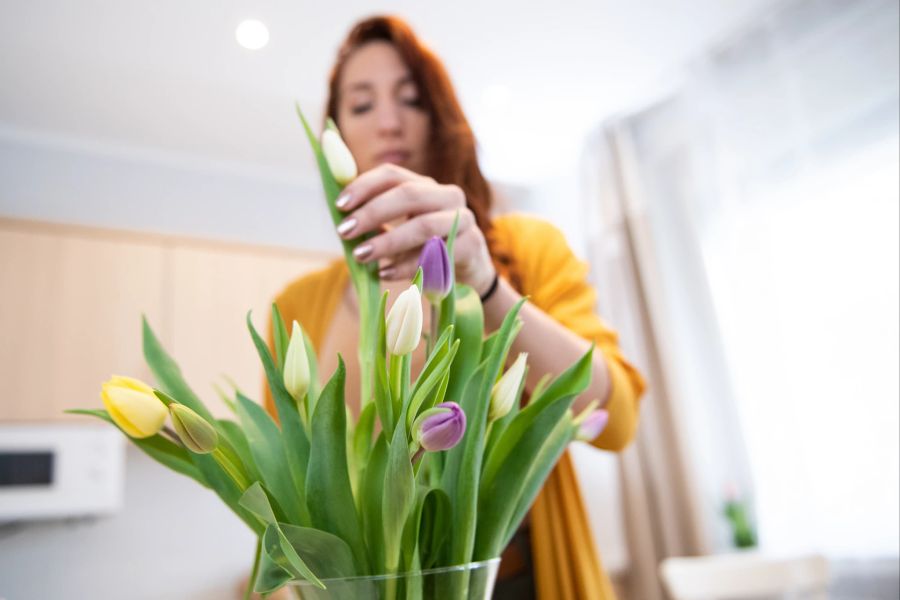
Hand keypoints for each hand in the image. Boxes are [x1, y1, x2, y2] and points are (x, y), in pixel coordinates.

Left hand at [334, 164, 496, 295]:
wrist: (467, 272)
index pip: (392, 174)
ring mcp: (463, 218)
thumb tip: (340, 216)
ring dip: (387, 241)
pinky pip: (435, 255)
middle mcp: (447, 195)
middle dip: (372, 213)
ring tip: (361, 256)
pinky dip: (407, 265)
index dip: (364, 185)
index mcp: (425, 185)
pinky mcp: (472, 245)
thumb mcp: (400, 230)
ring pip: (422, 225)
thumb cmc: (423, 249)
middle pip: (408, 194)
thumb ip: (375, 221)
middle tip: (344, 232)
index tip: (339, 205)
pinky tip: (385, 273)